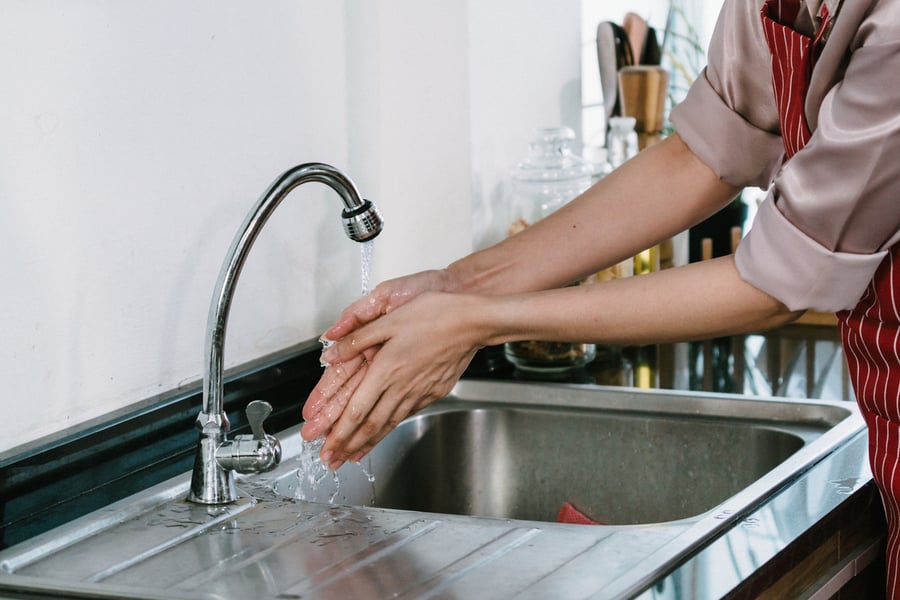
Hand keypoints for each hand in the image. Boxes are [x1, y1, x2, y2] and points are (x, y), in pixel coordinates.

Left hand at [300, 269, 458, 440]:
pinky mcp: (433, 391)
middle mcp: (401, 387)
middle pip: (370, 425)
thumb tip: (330, 353)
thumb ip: (357, 340)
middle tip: (333, 461)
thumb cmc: (435, 315)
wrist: (473, 322)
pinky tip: (386, 431)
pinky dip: (391, 428)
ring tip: (353, 456)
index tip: (326, 448)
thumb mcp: (389, 321)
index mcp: (386, 371)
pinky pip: (406, 415)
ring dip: (368, 442)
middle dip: (348, 446)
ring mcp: (419, 392)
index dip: (339, 434)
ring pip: (388, 424)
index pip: (356, 411)